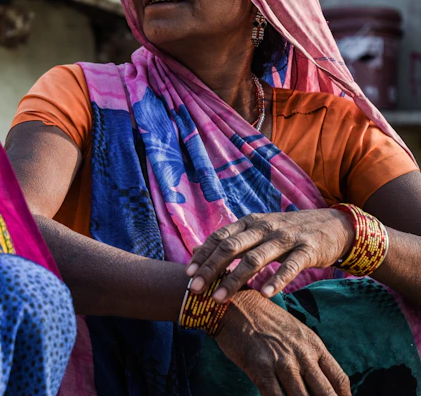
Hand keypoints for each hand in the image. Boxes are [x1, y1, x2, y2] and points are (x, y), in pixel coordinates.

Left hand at [186, 209, 353, 300]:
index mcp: (250, 222)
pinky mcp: (307, 250)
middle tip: (195, 289)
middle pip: (231, 248)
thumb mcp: (259, 230)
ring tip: (220, 298)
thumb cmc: (288, 232)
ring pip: (255, 259)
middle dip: (211, 268)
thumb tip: (199, 253)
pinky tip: (264, 294)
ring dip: (235, 279)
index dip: (203, 254)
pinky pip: (290, 267)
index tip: (187, 273)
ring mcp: (286, 238)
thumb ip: (234, 240)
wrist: (334, 225)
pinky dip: (276, 280)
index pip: (220, 237)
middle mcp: (264, 227)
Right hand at [215, 290, 350, 395]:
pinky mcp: (259, 368)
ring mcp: (281, 362)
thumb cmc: (263, 319)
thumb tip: (318, 380)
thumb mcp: (295, 332)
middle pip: (325, 394)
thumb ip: (309, 355)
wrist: (235, 304)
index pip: (339, 380)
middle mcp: (301, 355)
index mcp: (313, 345)